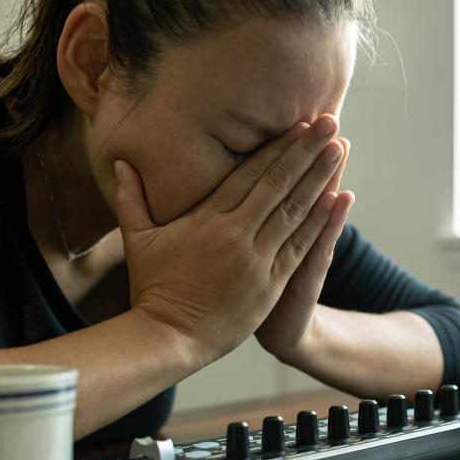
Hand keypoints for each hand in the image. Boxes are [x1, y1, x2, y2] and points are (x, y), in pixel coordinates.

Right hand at [111, 116, 346, 368]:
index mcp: (208, 218)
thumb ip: (131, 199)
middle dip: (306, 150)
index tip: (294, 124)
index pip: (248, 172)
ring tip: (340, 148)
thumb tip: (119, 163)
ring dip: (320, 177)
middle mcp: (236, 233)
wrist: (169, 337)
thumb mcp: (137, 240)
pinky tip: (338, 198)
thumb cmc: (152, 288)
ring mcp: (256, 259)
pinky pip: (300, 246)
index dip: (274, 146)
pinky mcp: (270, 284)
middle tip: (329, 122)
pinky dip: (319, 222)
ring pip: (294, 210)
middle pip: (277, 183)